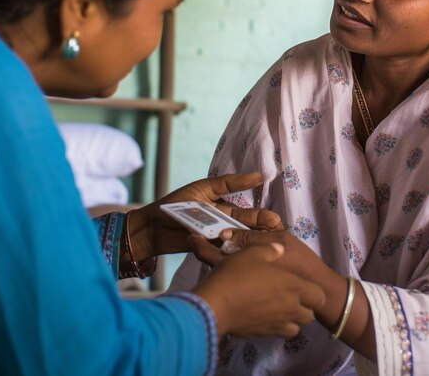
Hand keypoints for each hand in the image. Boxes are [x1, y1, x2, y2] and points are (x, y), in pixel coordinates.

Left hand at [126, 173, 281, 261]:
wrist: (150, 226)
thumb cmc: (175, 203)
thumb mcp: (204, 188)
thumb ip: (229, 183)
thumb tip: (258, 176)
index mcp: (224, 209)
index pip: (248, 213)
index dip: (262, 217)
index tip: (277, 218)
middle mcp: (222, 225)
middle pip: (245, 229)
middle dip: (261, 231)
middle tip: (278, 233)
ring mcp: (214, 239)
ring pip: (237, 241)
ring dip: (251, 242)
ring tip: (267, 244)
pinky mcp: (205, 250)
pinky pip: (222, 251)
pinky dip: (233, 251)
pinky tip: (246, 253)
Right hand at [192, 242, 324, 337]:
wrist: (216, 305)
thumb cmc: (237, 274)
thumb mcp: (254, 252)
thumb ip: (271, 249)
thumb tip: (279, 249)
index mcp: (293, 285)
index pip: (318, 295)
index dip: (314, 291)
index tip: (303, 284)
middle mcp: (290, 307)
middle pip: (310, 314)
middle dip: (305, 307)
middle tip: (291, 296)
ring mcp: (278, 323)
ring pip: (297, 327)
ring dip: (293, 319)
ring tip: (280, 308)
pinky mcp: (265, 334)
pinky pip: (280, 334)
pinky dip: (278, 327)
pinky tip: (267, 317)